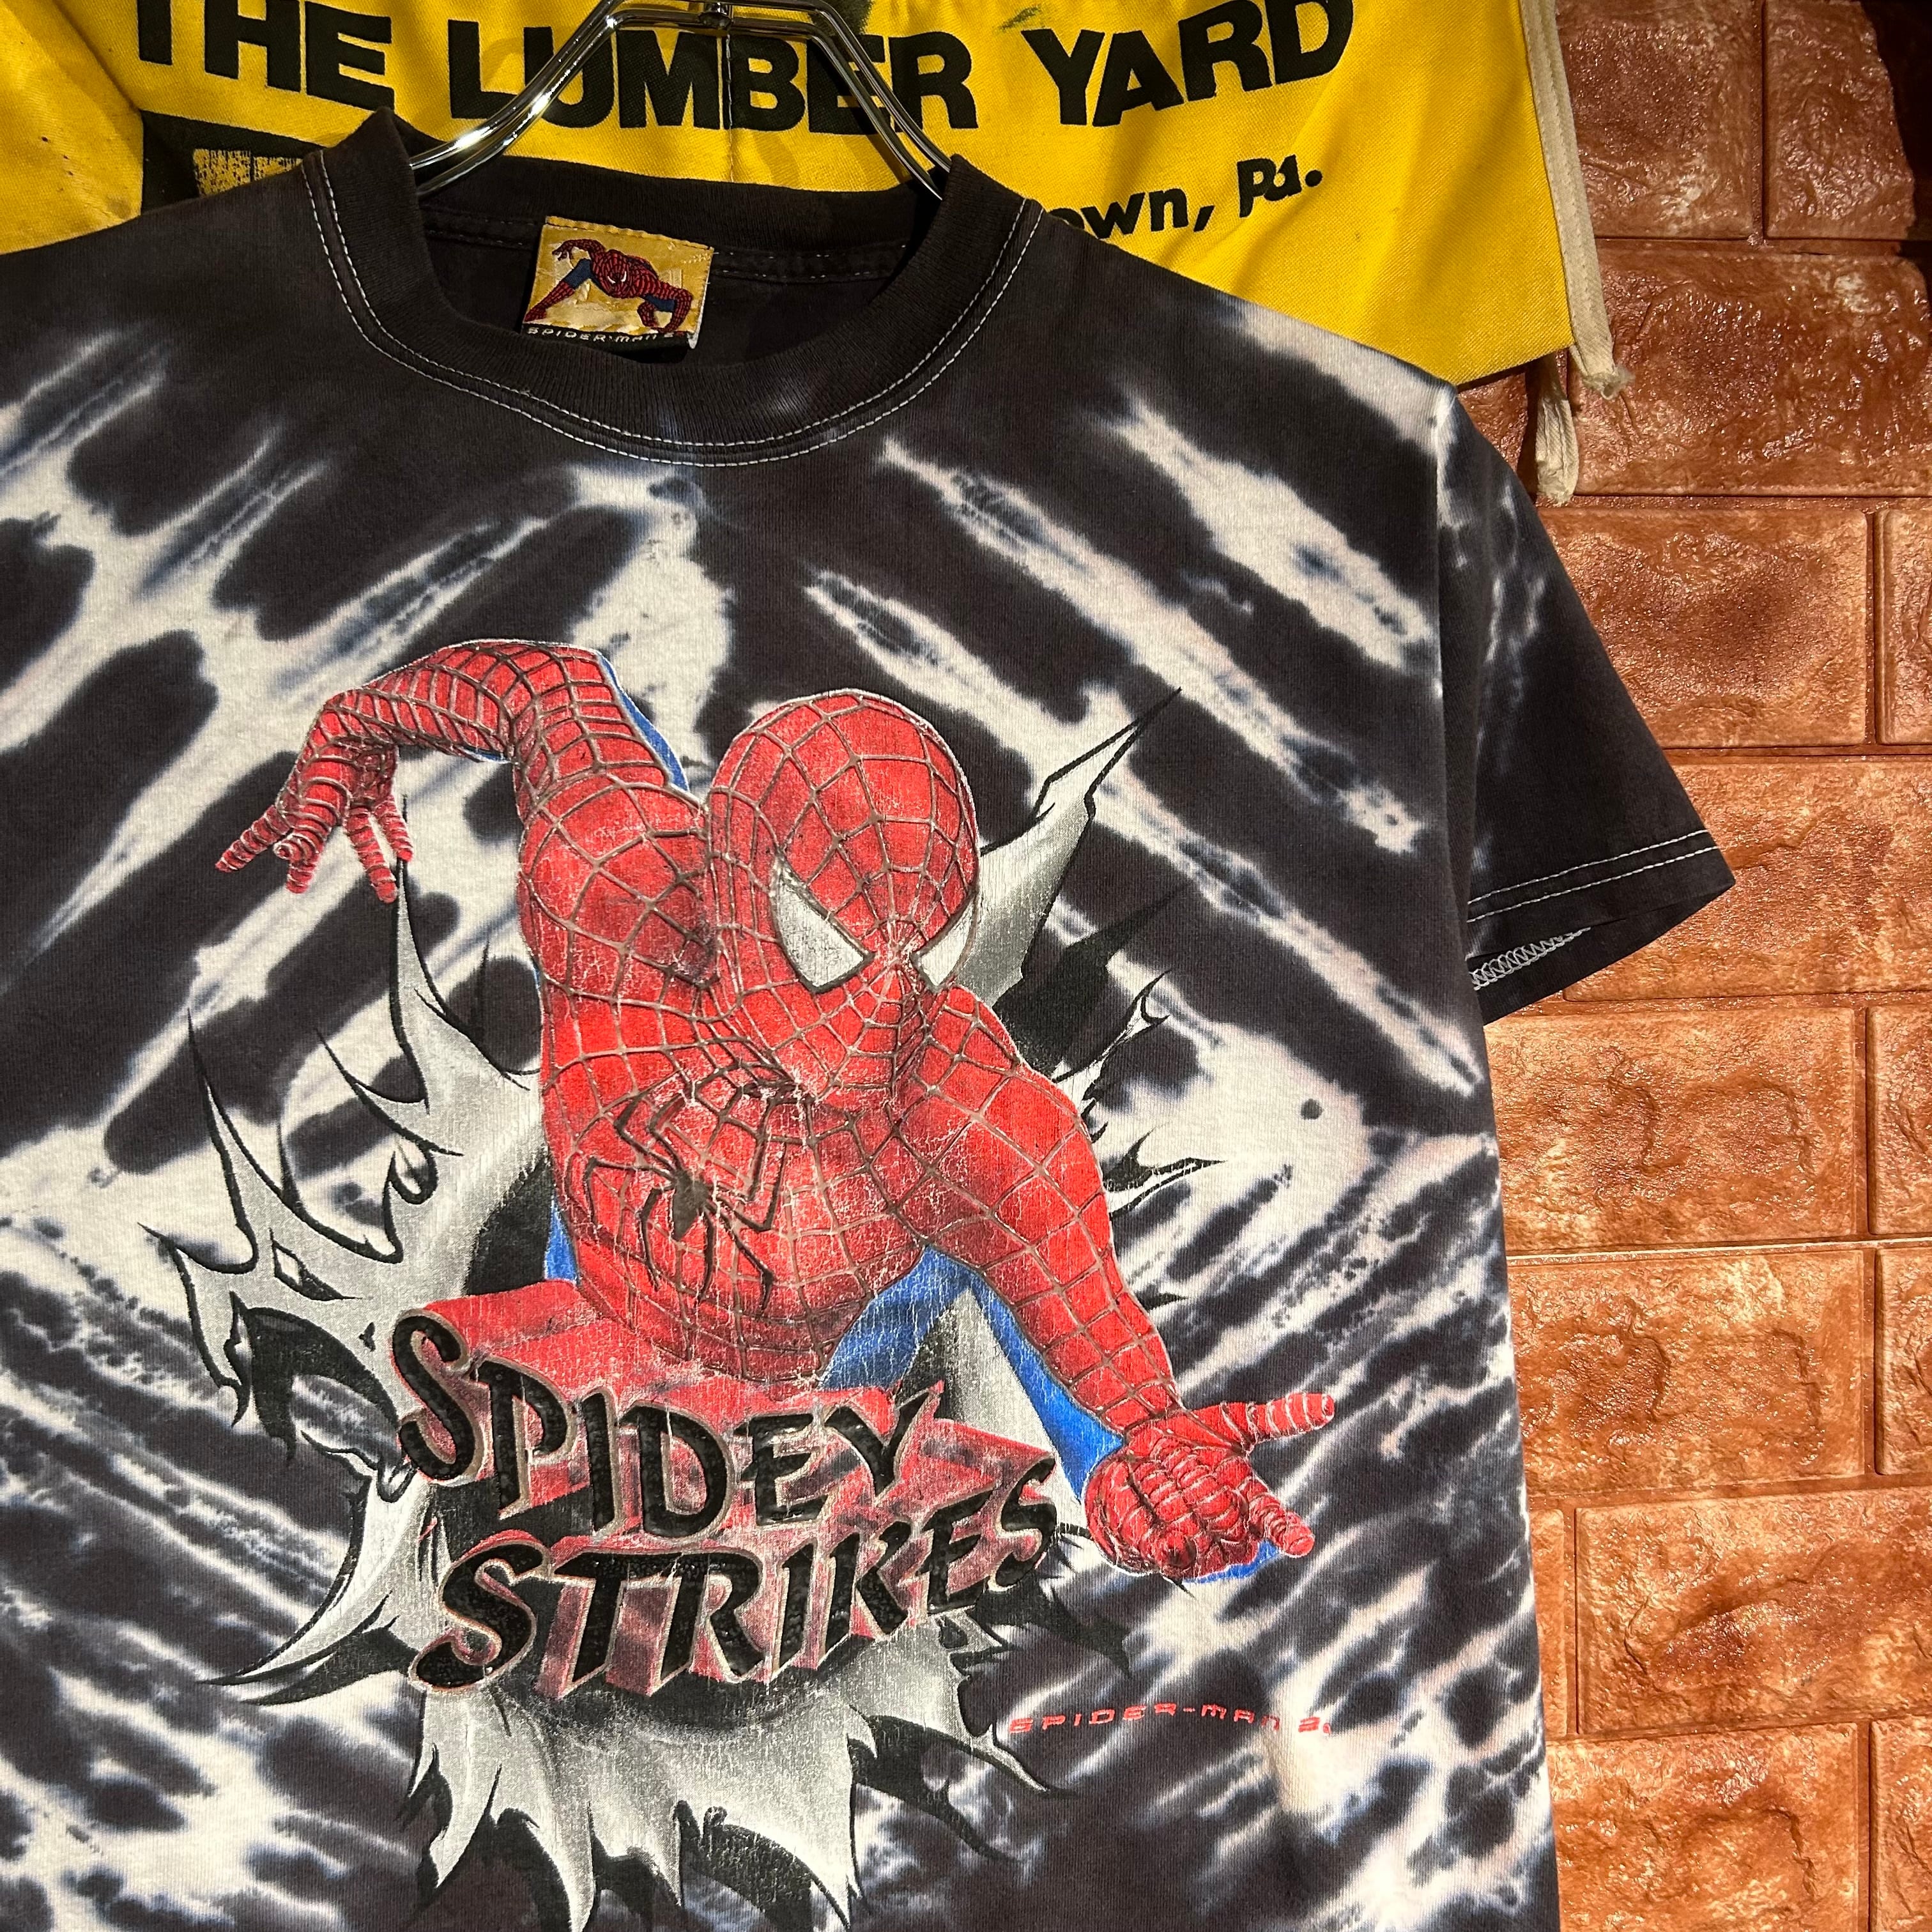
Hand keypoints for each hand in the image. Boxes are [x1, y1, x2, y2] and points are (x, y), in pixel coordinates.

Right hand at [217, 702, 411, 901]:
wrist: (361, 724)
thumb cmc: (331, 764)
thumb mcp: (317, 806)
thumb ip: (305, 835)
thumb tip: (284, 856)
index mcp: (295, 805)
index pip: (262, 832)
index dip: (243, 849)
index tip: (223, 866)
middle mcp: (320, 804)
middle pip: (308, 841)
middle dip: (301, 865)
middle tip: (295, 888)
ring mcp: (349, 797)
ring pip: (361, 839)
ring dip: (375, 866)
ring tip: (386, 894)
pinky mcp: (375, 788)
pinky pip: (386, 819)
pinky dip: (397, 836)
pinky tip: (408, 855)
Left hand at [1083, 1393, 1333, 1578]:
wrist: (1138, 1443)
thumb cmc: (1195, 1434)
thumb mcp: (1238, 1421)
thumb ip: (1280, 1418)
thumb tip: (1329, 1405)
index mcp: (1252, 1508)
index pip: (1275, 1524)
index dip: (1287, 1533)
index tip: (1301, 1541)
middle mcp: (1228, 1537)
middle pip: (1223, 1520)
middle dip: (1198, 1484)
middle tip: (1181, 1458)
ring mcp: (1195, 1551)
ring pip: (1187, 1531)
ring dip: (1167, 1492)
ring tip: (1157, 1471)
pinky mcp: (1159, 1557)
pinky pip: (1157, 1546)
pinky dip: (1148, 1520)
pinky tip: (1140, 1500)